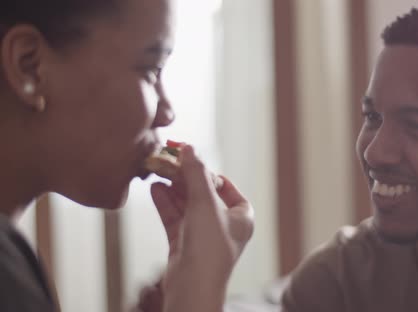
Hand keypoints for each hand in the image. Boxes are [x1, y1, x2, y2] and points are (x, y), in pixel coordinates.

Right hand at [150, 146, 253, 311]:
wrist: (192, 287)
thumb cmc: (209, 248)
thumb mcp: (204, 203)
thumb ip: (196, 174)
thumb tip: (189, 148)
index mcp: (242, 217)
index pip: (226, 187)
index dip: (208, 172)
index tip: (190, 157)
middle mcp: (225, 226)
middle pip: (204, 194)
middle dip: (185, 178)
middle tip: (168, 161)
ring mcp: (204, 236)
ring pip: (187, 206)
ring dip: (173, 189)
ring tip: (158, 172)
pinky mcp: (185, 245)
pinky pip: (175, 218)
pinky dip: (166, 203)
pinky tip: (155, 189)